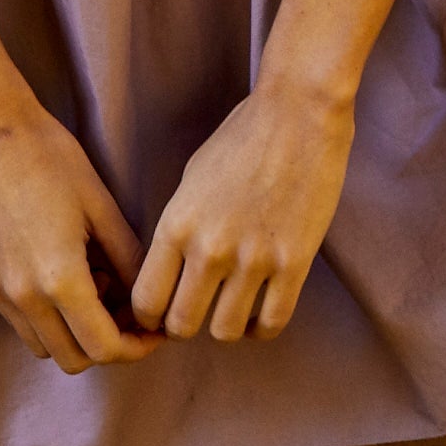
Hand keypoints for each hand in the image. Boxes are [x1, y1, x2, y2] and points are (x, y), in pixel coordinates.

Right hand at [0, 96, 162, 373]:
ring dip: (74, 335)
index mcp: (60, 279)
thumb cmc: (51, 158)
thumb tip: (146, 296)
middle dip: (107, 345)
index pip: (104, 347)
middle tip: (128, 313)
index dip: (136, 347)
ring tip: (94, 288)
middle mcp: (24, 296)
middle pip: (74, 359)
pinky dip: (47, 318)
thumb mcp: (101, 206)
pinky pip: (20, 322)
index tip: (152, 331)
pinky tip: (62, 275)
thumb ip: (128, 259)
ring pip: (44, 347)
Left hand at [130, 75, 353, 343]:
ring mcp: (253, 259)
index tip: (161, 312)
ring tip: (231, 307)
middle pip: (182, 325)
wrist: (299, 114)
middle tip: (197, 310)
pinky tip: (260, 311)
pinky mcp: (294, 264)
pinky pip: (271, 323)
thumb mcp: (192, 179)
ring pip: (226, 332)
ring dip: (226, 325)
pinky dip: (261, 327)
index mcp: (177, 223)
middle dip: (185, 325)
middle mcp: (210, 248)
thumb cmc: (242, 138)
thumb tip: (171, 274)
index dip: (149, 317)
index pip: (146, 301)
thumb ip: (179, 228)